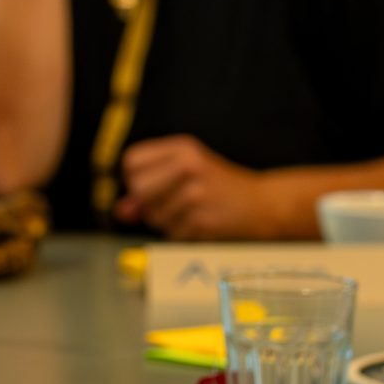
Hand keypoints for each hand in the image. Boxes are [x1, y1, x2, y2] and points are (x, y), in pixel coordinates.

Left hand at [116, 136, 276, 239]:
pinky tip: (201, 223)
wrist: (262, 204)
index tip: (150, 185)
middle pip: (139, 189)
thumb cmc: (218, 187)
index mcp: (183, 148)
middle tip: (168, 203)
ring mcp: (196, 194)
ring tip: (192, 212)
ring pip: (155, 216)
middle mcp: (189, 166)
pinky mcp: (203, 220)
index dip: (134, 178)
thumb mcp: (185, 173)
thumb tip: (121, 210)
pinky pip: (172, 234)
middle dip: (147, 203)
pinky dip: (182, 234)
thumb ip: (150, 187)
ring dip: (167, 222)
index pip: (132, 161)